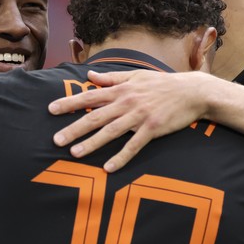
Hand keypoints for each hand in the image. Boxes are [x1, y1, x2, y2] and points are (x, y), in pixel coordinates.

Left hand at [48, 70, 213, 171]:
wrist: (192, 91)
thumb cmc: (162, 84)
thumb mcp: (136, 75)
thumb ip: (111, 77)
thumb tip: (89, 75)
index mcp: (120, 89)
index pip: (89, 96)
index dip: (69, 103)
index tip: (51, 109)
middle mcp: (126, 102)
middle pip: (95, 116)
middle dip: (74, 128)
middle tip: (55, 140)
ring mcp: (139, 116)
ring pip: (110, 132)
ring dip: (92, 143)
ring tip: (74, 153)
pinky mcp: (153, 129)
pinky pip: (134, 145)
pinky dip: (121, 157)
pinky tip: (108, 168)